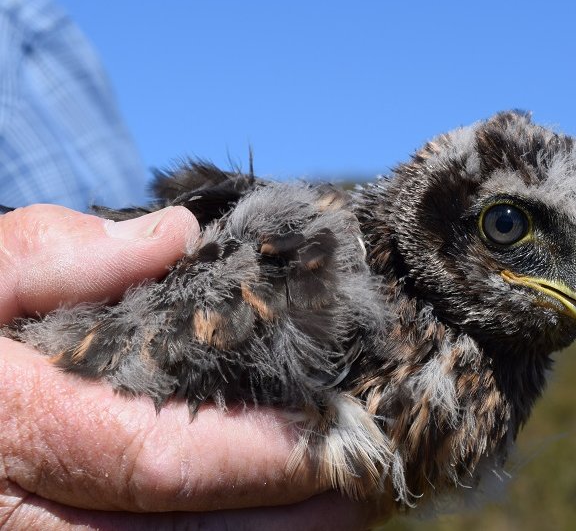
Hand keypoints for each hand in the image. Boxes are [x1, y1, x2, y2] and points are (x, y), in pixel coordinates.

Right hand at [0, 205, 376, 529]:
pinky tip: (272, 518)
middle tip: (372, 487)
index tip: (342, 440)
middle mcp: (17, 517)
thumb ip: (56, 257)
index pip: (157, 459)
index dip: (261, 458)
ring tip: (343, 509)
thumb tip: (176, 240)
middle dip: (289, 523)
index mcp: (6, 430)